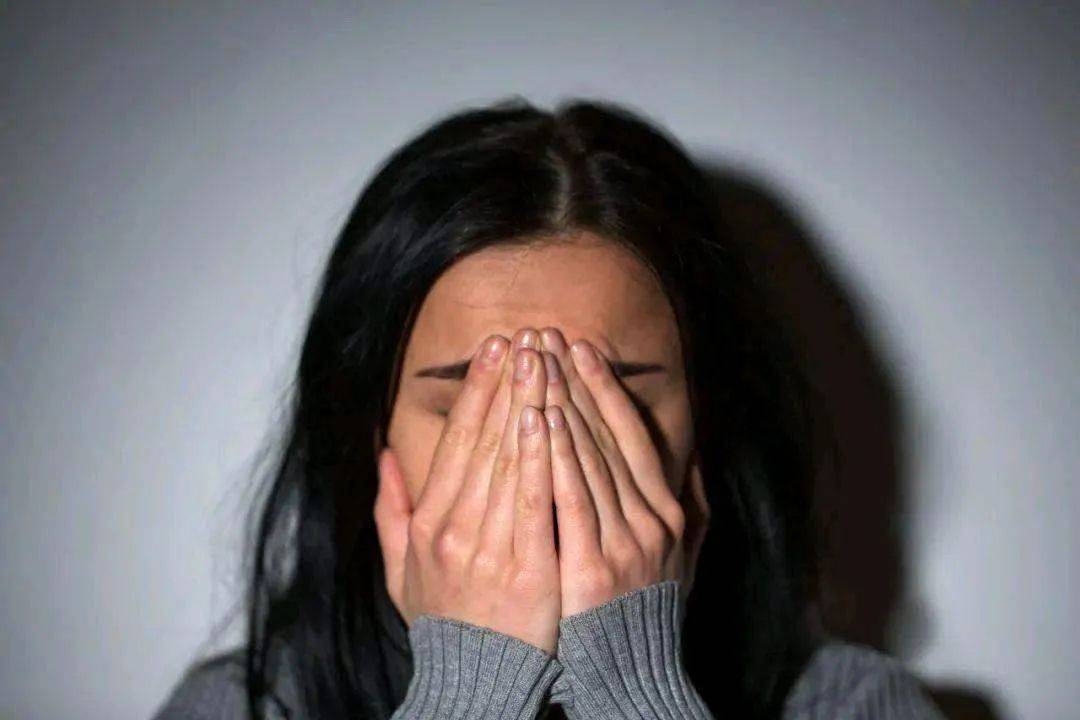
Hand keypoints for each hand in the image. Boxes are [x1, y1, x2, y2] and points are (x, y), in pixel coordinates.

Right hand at [374, 329, 561, 652]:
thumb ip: (392, 510)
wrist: (475, 682)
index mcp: (429, 524)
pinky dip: (538, 458)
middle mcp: (454, 530)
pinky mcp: (527, 571)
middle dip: (506, 383)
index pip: (456, 443)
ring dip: (526, 404)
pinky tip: (548, 418)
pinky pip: (533, 503)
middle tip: (525, 336)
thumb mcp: (402, 570)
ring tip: (542, 359)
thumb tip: (384, 456)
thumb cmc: (445, 622)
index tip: (494, 350)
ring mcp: (489, 550)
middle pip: (484, 441)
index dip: (477, 391)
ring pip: (508, 462)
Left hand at [537, 328, 708, 615]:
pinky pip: (571, 499)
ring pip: (588, 456)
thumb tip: (687, 457)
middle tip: (546, 336)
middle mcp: (651, 518)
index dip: (605, 386)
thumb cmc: (636, 612)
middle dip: (573, 381)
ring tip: (535, 362)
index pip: (632, 433)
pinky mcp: (596, 567)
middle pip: (607, 435)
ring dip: (560, 403)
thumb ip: (677, 504)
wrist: (629, 676)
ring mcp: (625, 542)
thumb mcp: (672, 557)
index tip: (579, 347)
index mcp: (664, 509)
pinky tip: (537, 419)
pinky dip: (555, 455)